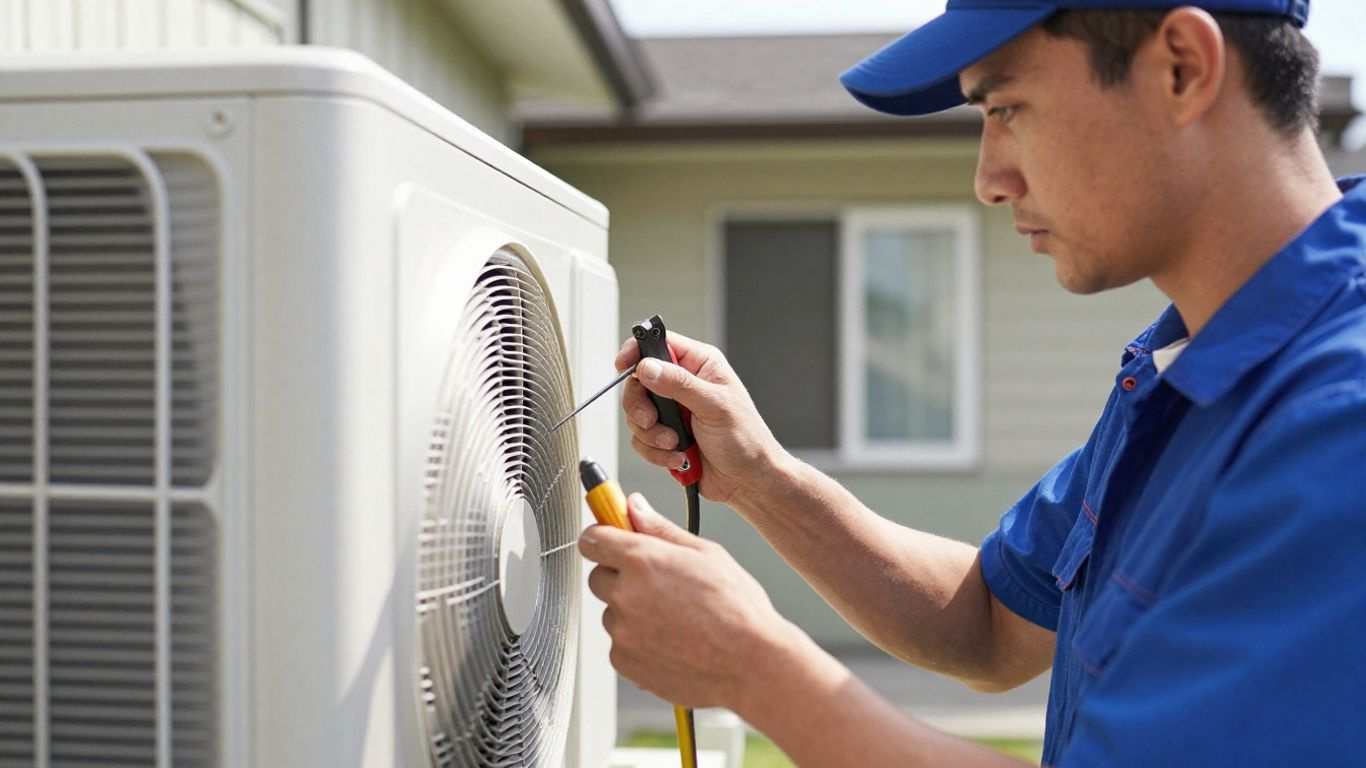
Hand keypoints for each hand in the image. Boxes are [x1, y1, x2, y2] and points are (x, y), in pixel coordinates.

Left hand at [579, 493, 791, 708]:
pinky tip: (672, 641)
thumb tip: (635, 506)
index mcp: (642, 560)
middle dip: (620, 576)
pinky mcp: (625, 662)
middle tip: (657, 584)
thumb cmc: (736, 608)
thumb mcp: (705, 554)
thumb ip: (661, 528)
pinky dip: (639, 642)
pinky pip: (621, 644)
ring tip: (674, 618)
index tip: (609, 540)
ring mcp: (623, 632)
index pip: (593, 539)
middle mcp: (626, 595)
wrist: (750, 663)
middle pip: (598, 577)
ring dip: (631, 612)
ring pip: (613, 613)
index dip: (601, 537)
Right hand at [616, 330, 787, 506]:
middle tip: (652, 420)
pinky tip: (679, 457)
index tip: (623, 365)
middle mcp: (683, 385)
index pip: (659, 344)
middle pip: (639, 382)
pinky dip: (656, 453)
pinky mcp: (665, 436)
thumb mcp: (715, 406)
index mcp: (699, 365)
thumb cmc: (746, 439)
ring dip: (652, 434)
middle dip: (641, 406)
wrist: (747, 481)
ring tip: (676, 443)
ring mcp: (673, 412)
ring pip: (637, 414)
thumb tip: (647, 368)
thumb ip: (679, 384)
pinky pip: (642, 440)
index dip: (637, 351)